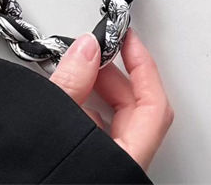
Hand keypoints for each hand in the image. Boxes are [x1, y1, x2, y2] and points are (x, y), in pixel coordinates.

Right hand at [49, 28, 172, 170]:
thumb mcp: (55, 124)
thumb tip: (87, 49)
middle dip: (115, 75)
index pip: (154, 103)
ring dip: (97, 94)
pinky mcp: (92, 169)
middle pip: (136, 109)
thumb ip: (72, 84)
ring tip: (76, 73)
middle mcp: (123, 165)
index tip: (127, 40)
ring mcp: (108, 168)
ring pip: (115, 122)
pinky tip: (65, 102)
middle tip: (95, 53)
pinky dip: (85, 113)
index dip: (142, 64)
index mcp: (128, 159)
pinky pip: (97, 135)